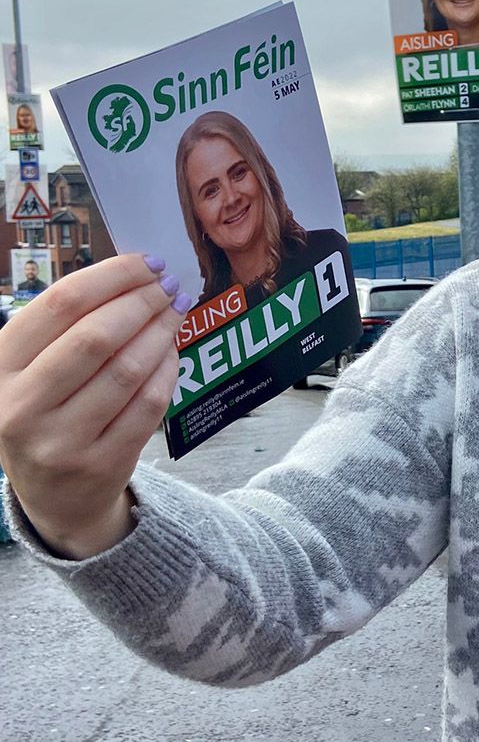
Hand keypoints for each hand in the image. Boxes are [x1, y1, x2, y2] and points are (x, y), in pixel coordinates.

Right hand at [0, 254, 188, 558]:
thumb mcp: (30, 370)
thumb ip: (68, 326)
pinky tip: (173, 350)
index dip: (113, 275)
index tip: (148, 262)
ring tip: (176, 310)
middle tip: (170, 285)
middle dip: (143, 301)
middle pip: (96, 335)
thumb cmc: (47, 412)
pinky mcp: (101, 464)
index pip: (61, 304)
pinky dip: (169, 369)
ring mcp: (61, 441)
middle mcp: (22, 405)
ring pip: (127, 369)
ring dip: (161, 331)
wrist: (55, 496)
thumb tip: (135, 274)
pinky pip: (149, 403)